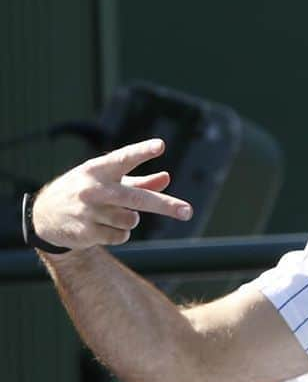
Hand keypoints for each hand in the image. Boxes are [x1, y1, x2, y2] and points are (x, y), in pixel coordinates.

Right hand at [32, 139, 192, 251]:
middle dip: (165, 205)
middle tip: (188, 212)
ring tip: (112, 213)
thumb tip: (166, 178)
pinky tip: (102, 226)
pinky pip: (122, 236)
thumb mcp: (107, 180)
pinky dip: (120, 233)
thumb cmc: (85, 191)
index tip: (160, 145)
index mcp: (98, 170)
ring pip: (132, 220)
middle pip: (136, 198)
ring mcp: (88, 211)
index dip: (141, 152)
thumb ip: (138, 181)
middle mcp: (92, 189)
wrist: (45, 216)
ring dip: (131, 219)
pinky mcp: (86, 232)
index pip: (123, 158)